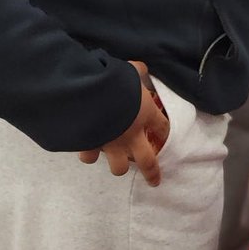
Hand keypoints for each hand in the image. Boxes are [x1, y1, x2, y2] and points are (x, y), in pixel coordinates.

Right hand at [77, 60, 166, 185]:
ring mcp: (110, 144)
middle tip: (155, 181)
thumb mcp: (129, 70)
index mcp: (145, 115)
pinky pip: (89, 157)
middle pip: (147, 161)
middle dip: (152, 173)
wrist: (85, 93)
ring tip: (116, 160)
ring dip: (118, 165)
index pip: (162, 127)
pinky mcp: (89, 146)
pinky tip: (87, 148)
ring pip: (118, 168)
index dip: (163, 130)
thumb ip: (137, 72)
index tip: (163, 132)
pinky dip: (89, 153)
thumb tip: (141, 68)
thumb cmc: (113, 80)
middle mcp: (131, 135)